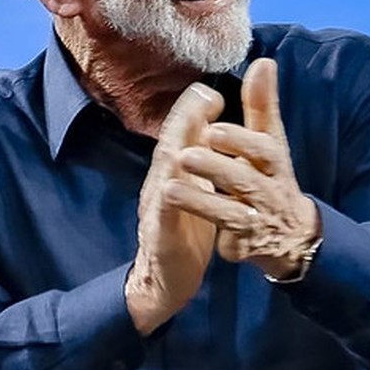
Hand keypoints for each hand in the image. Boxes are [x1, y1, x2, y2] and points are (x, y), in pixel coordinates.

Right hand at [125, 82, 224, 335]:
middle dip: (185, 121)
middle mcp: (163, 182)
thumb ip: (205, 153)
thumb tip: (212, 117)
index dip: (194, 112)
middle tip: (203, 98)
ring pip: (164, 177)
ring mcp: (157, 209)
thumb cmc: (188, 224)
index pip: (184, 134)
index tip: (210, 91)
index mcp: (177, 170)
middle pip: (171, 146)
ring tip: (188, 134)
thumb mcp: (200, 184)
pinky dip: (167, 202)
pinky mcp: (161, 237)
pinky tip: (169, 190)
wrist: (168, 278)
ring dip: (174, 155)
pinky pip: (162, 218)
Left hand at [170, 58, 320, 279]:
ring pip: (232, 209)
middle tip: (186, 154)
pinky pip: (227, 234)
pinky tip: (180, 212)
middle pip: (246, 179)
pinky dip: (205, 223)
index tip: (213, 129)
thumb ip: (262, 104)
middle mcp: (269, 188)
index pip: (263, 149)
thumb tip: (263, 61)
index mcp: (274, 161)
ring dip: (202, 199)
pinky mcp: (245, 241)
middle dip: (217, 167)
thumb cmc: (273, 176)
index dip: (239, 141)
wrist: (292, 233)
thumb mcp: (271, 141)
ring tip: (170, 187)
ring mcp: (258, 217)